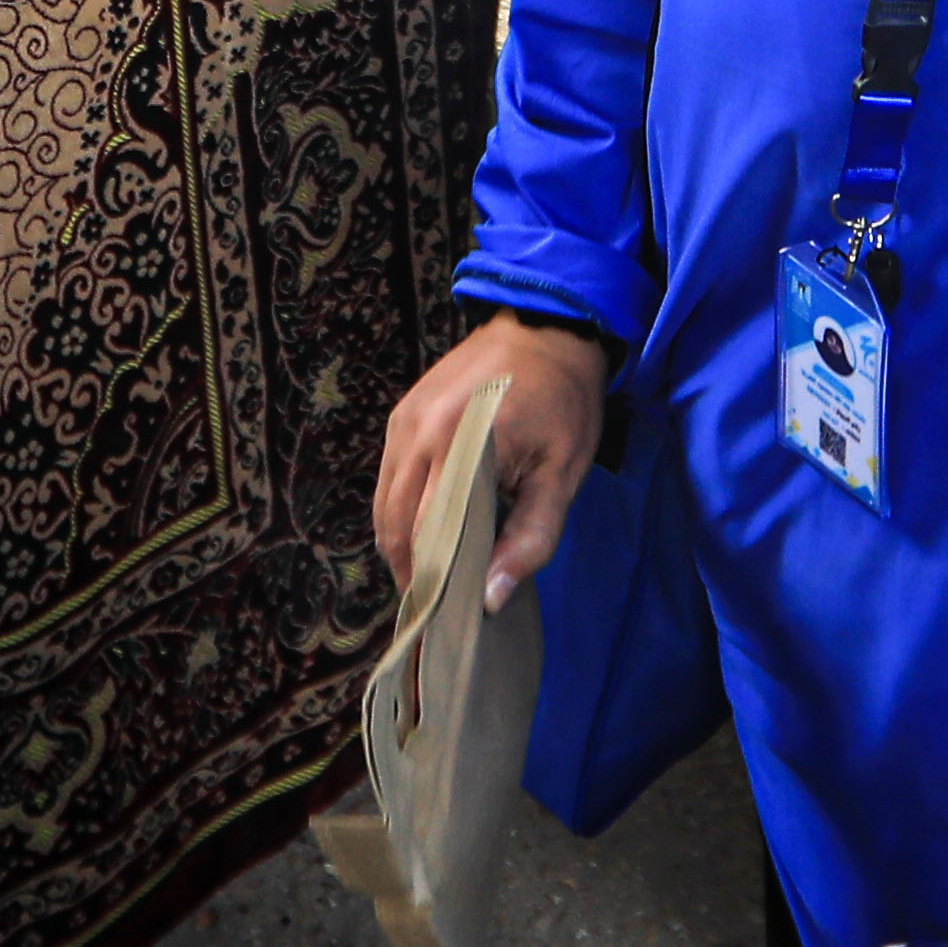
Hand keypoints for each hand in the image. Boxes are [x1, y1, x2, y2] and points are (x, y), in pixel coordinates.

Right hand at [368, 313, 609, 611]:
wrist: (546, 328)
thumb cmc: (563, 403)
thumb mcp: (561, 474)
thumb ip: (530, 539)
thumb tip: (490, 599)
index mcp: (456, 446)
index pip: (424, 535)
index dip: (429, 581)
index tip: (443, 618)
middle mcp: (416, 433)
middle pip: (393, 524)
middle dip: (411, 570)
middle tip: (438, 608)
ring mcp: (402, 422)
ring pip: (384, 504)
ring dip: (401, 543)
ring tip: (433, 577)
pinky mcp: (400, 414)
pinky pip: (389, 478)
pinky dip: (401, 512)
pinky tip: (428, 532)